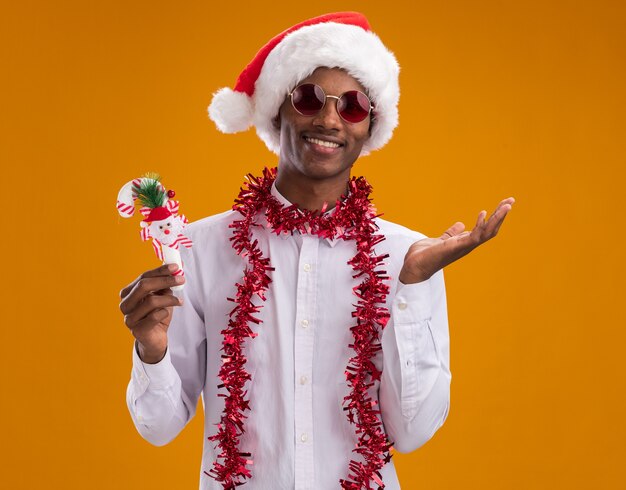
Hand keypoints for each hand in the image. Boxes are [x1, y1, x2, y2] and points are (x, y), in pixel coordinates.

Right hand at [119, 263, 184, 362]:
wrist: (155, 339)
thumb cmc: (157, 315)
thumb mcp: (162, 296)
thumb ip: (166, 282)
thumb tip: (179, 266)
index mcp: (128, 293)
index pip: (143, 277)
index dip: (160, 270)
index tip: (175, 267)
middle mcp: (125, 304)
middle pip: (144, 286)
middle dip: (165, 281)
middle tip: (181, 279)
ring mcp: (129, 318)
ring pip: (151, 301)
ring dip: (169, 299)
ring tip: (178, 301)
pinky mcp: (137, 330)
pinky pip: (154, 317)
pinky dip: (165, 312)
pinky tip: (167, 314)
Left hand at [399, 197, 514, 283]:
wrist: (414, 266)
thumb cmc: (426, 256)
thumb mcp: (441, 240)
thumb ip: (451, 233)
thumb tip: (461, 225)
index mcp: (465, 242)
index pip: (485, 228)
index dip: (495, 217)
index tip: (504, 203)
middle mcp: (467, 245)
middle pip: (490, 229)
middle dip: (501, 215)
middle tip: (511, 200)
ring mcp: (462, 247)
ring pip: (486, 232)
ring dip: (497, 218)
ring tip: (506, 205)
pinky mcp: (455, 247)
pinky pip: (473, 236)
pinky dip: (480, 225)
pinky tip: (483, 213)